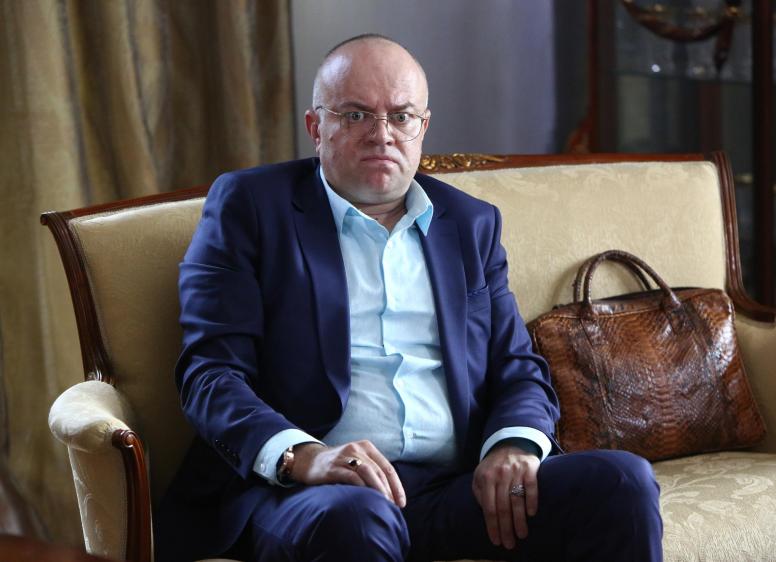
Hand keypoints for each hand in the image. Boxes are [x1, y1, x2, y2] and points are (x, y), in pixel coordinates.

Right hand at [291, 440, 405, 506]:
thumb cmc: (338, 465)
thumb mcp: (357, 461)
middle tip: (393, 507)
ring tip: (383, 503)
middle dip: (389, 490)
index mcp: (367, 447)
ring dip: (378, 489)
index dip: (396, 486)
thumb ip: (372, 471)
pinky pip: (350, 477)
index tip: (401, 502)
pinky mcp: (333, 467)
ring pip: (367, 472)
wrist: (309, 461)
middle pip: (379, 471)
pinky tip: (365, 498)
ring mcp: (344, 457)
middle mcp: (357, 449)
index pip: (387, 467)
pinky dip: (361, 487)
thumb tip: (391, 494)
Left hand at [472, 443, 539, 549]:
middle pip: (503, 507)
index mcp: (486, 478)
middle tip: (509, 544)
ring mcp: (516, 471)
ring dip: (519, 520)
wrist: (510, 442)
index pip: (489, 508)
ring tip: (521, 534)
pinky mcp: (530, 467)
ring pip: (517, 500)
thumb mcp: (480, 474)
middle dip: (506, 528)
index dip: (492, 526)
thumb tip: (484, 511)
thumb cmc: (493, 465)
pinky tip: (531, 513)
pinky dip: (532, 500)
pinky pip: (531, 486)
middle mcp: (500, 475)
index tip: (496, 540)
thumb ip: (479, 492)